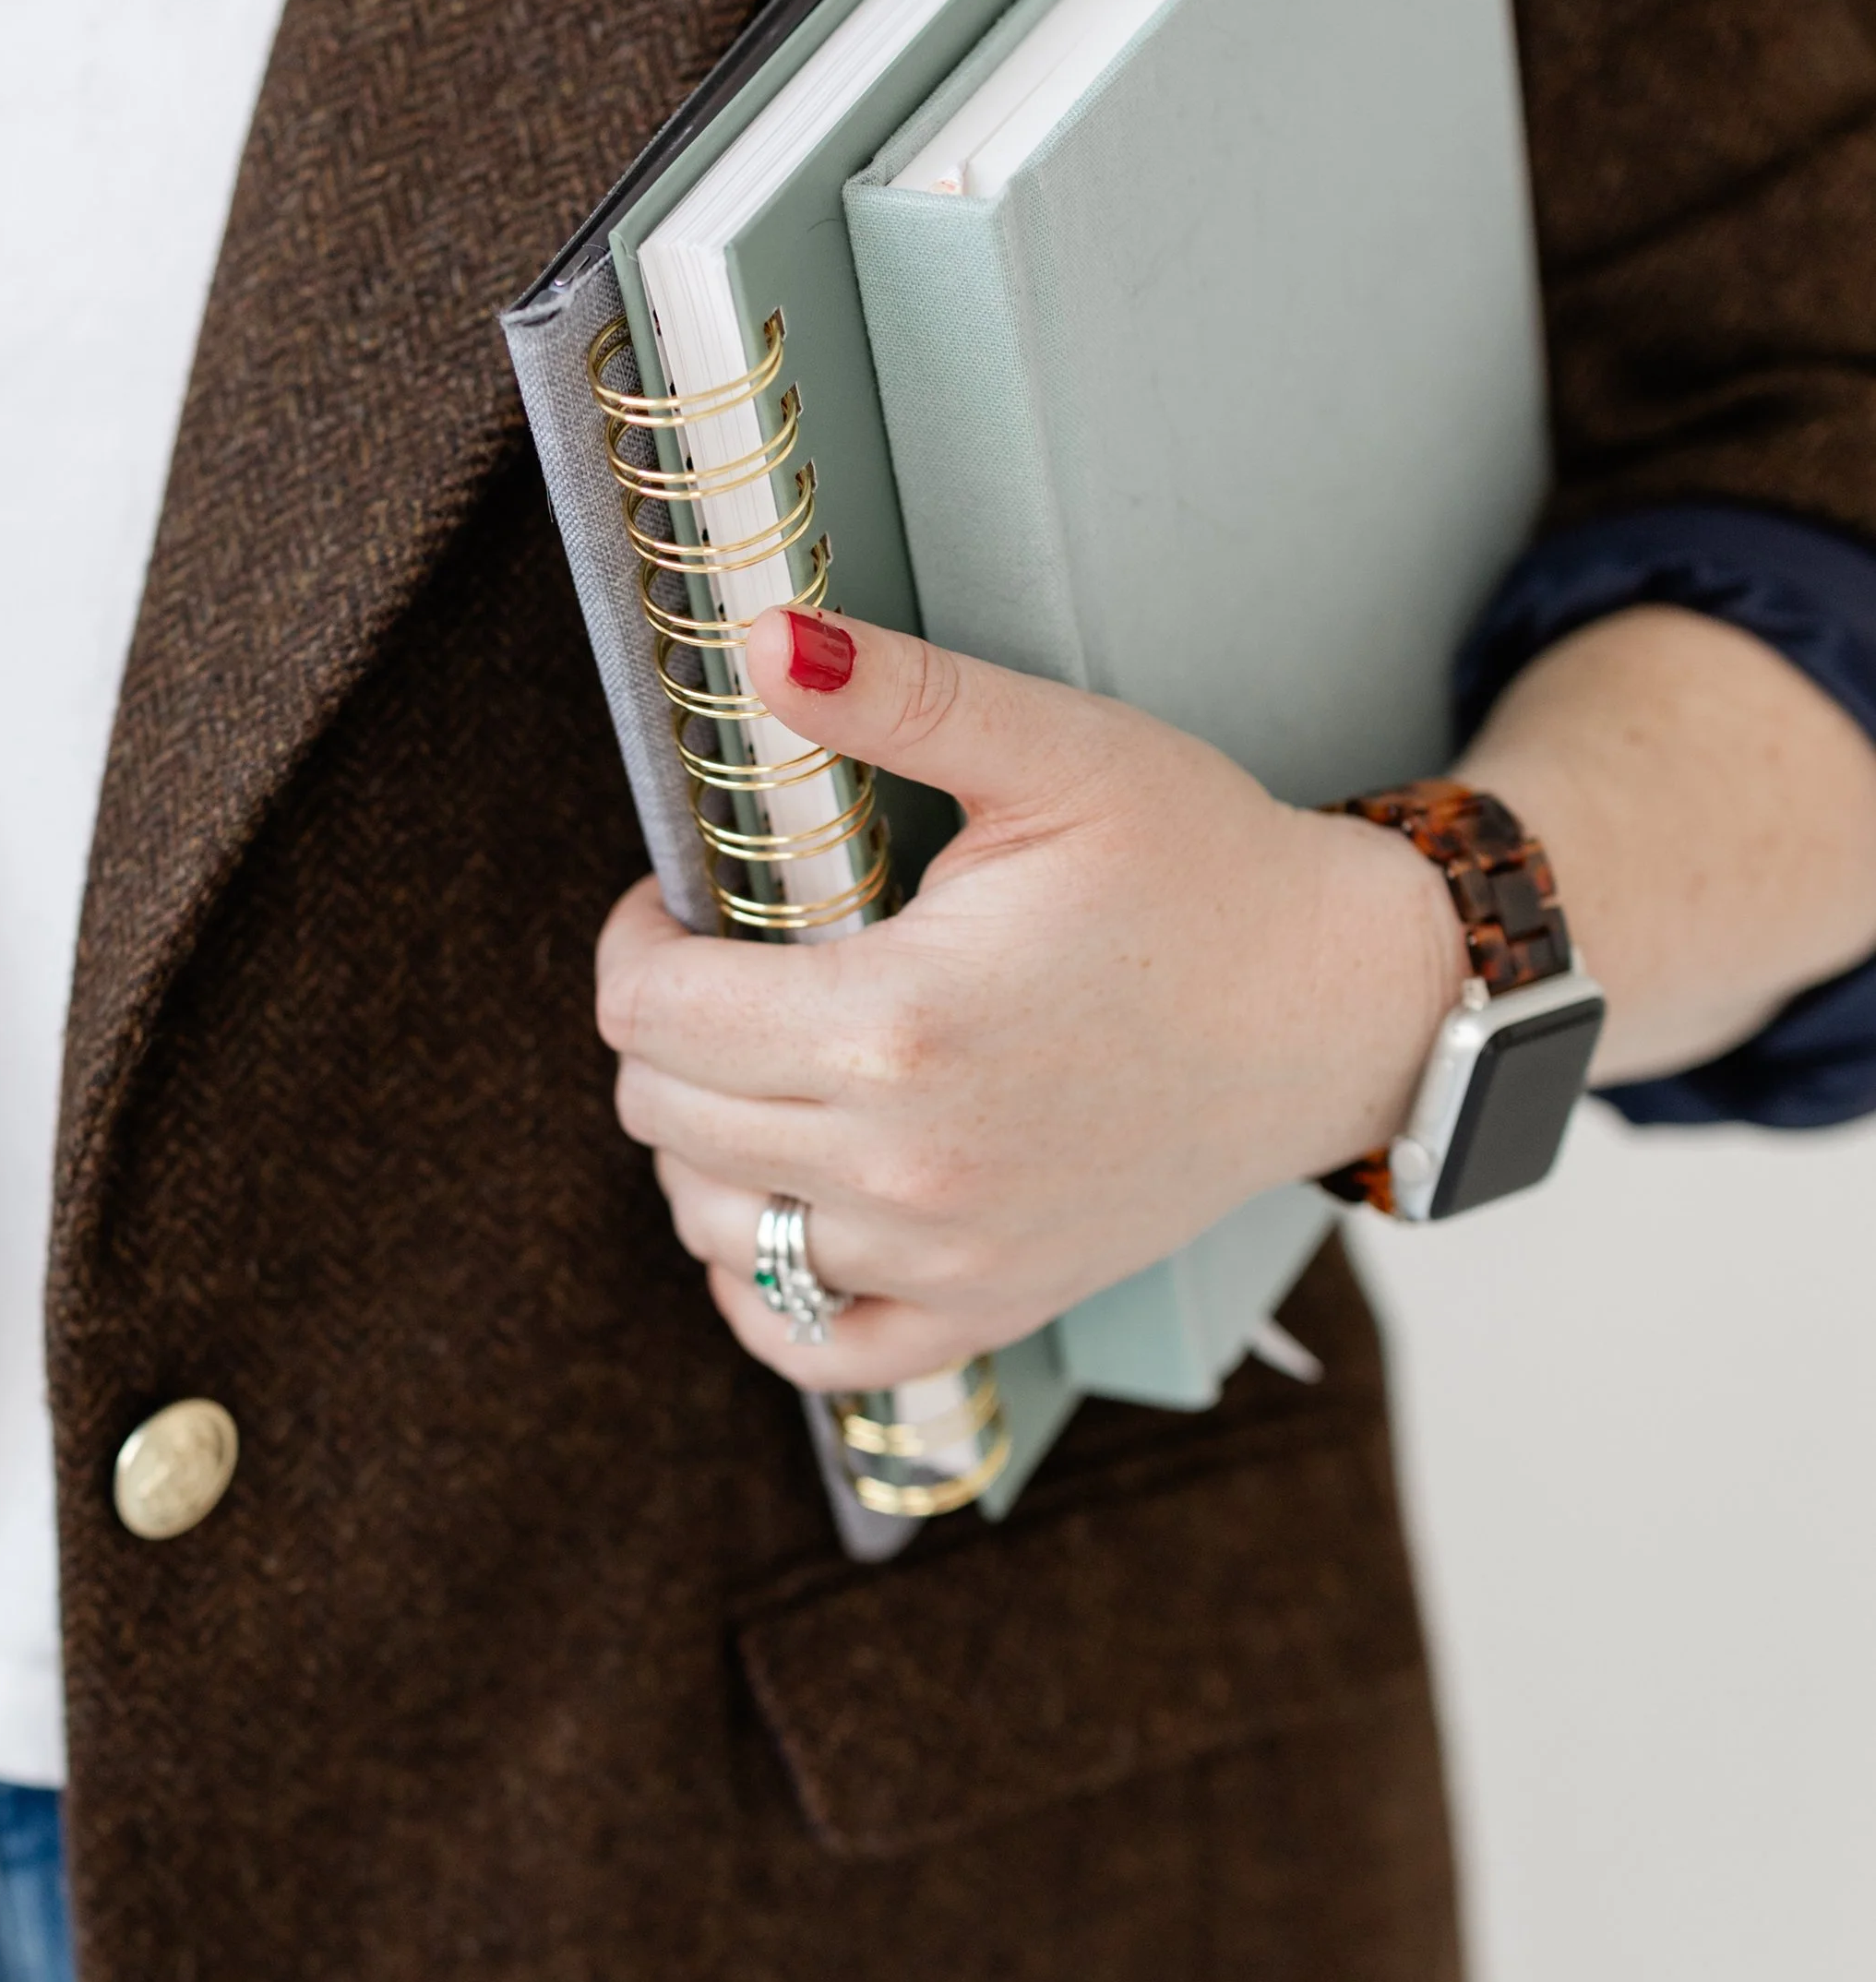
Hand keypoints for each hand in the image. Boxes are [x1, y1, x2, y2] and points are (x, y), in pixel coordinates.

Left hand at [595, 607, 1458, 1391]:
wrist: (1343, 1007)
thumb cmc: (1207, 868)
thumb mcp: (1060, 751)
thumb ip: (899, 695)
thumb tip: (753, 635)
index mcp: (901, 1024)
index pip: (649, 1015)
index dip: (637, 941)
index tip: (683, 901)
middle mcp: (909, 1165)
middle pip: (665, 1118)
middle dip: (665, 1030)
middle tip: (732, 967)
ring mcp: (950, 1255)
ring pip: (716, 1230)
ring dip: (705, 1147)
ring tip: (765, 1065)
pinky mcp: (993, 1305)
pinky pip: (816, 1346)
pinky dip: (767, 1289)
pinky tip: (783, 1210)